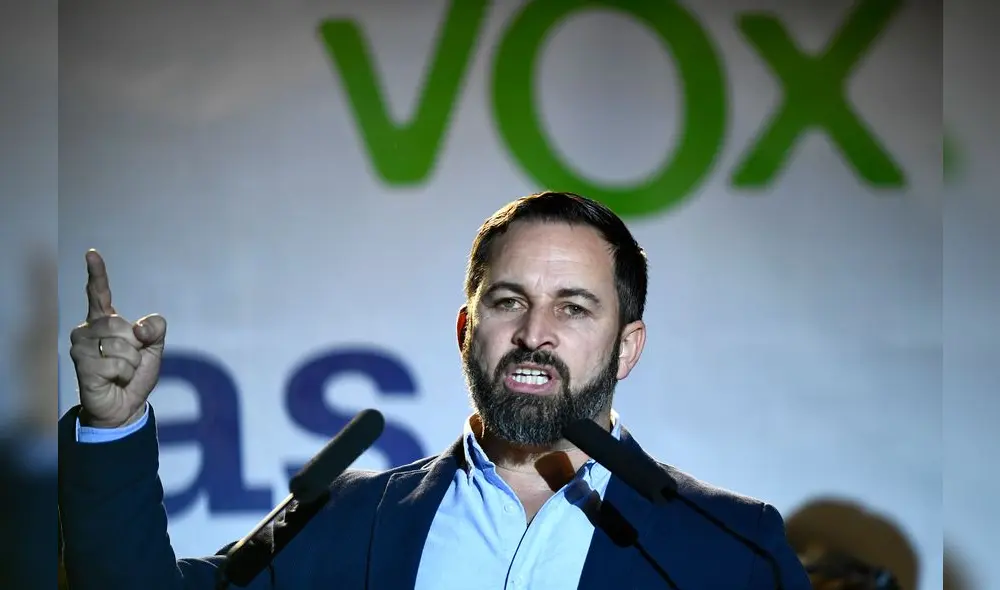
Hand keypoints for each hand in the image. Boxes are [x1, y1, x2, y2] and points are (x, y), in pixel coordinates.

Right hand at [69, 250, 167, 427]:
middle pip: (121, 324)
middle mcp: (88, 329)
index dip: (96, 273)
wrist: (126, 405)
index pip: (99, 293)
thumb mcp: (155, 348)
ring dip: (131, 362)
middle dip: (135, 345)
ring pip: (119, 345)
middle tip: (130, 360)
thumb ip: (155, 329)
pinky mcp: (81, 365)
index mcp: (106, 321)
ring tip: (122, 371)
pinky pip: (116, 363)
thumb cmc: (136, 373)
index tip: (92, 253)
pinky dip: (124, 374)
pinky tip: (115, 380)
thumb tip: (139, 328)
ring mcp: (81, 346)